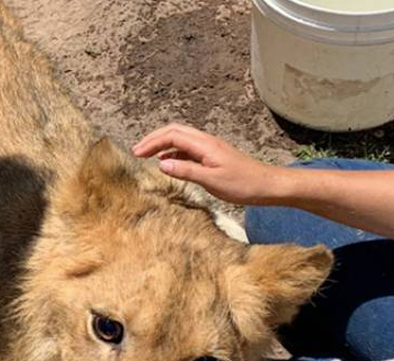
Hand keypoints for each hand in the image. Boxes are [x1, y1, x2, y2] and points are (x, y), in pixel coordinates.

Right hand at [131, 123, 292, 204]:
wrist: (268, 185)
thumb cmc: (244, 184)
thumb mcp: (212, 181)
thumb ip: (186, 171)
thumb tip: (161, 164)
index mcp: (205, 145)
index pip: (171, 136)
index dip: (151, 142)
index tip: (136, 153)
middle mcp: (206, 142)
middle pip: (173, 131)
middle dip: (153, 138)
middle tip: (136, 151)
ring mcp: (209, 148)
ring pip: (180, 138)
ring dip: (161, 144)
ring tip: (146, 155)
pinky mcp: (212, 156)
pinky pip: (187, 149)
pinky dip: (172, 152)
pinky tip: (166, 162)